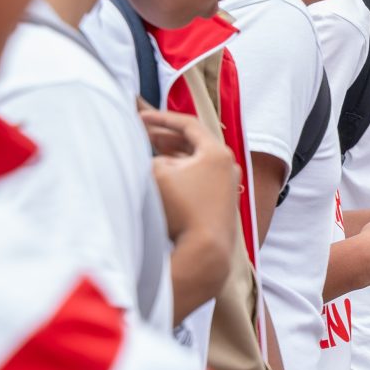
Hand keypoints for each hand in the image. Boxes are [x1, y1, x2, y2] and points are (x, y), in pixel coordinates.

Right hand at [144, 106, 239, 243]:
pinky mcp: (223, 200)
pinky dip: (182, 171)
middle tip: (144, 133)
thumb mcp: (157, 174)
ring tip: (151, 151)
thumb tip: (156, 160)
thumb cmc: (182, 210)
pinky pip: (200, 177)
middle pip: (194, 142)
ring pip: (196, 160)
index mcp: (217, 152)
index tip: (141, 119)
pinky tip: (165, 175)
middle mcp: (228, 165)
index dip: (161, 119)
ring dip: (173, 155)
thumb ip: (152, 157)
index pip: (188, 124)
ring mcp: (228, 183)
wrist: (205, 251)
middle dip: (167, 136)